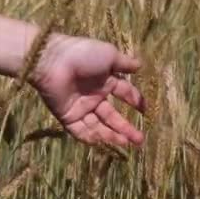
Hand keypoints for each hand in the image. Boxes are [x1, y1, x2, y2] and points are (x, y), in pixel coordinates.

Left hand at [30, 34, 145, 147]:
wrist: (53, 61)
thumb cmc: (83, 54)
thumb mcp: (109, 55)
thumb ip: (125, 63)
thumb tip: (140, 65)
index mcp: (105, 80)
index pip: (124, 93)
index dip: (135, 101)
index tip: (146, 111)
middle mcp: (93, 95)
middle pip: (112, 116)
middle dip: (126, 128)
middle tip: (140, 140)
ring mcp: (81, 107)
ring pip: (99, 126)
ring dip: (113, 136)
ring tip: (127, 144)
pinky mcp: (68, 116)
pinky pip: (81, 131)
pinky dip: (92, 138)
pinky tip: (105, 143)